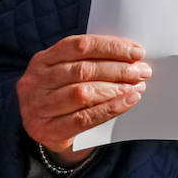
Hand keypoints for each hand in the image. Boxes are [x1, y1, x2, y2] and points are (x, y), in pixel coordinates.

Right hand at [17, 35, 151, 165]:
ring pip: (82, 93)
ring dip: (116, 88)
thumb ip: (92, 62)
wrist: (46, 132)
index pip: (79, 46)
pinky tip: (129, 101)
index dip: (111, 47)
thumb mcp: (68, 74)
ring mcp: (38, 107)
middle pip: (83, 70)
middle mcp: (35, 81)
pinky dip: (110, 108)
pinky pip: (84, 118)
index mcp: (42, 60)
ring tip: (137, 86)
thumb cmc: (64, 95)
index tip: (137, 52)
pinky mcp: (47, 130)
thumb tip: (132, 57)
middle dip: (118, 69)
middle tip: (143, 71)